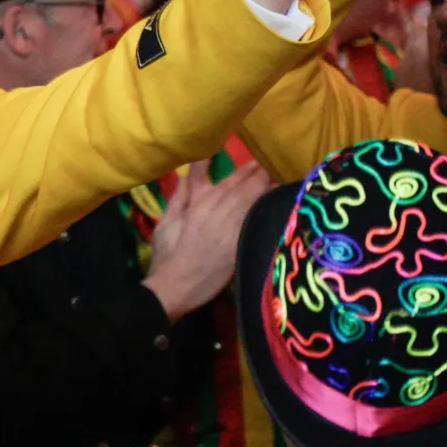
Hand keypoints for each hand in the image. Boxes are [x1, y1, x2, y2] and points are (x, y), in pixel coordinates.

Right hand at [145, 162, 271, 321]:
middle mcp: (219, 210)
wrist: (175, 286)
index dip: (242, 169)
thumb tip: (183, 174)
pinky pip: (258, 220)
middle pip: (245, 187)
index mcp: (200, 203)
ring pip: (255, 200)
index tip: (254, 160)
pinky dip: (268, 209)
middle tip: (273, 165)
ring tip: (280, 178)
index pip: (225, 180)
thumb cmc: (167, 255)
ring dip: (268, 187)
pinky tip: (277, 203)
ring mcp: (232, 227)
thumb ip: (178, 197)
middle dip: (260, 174)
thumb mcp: (165, 222)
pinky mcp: (241, 243)